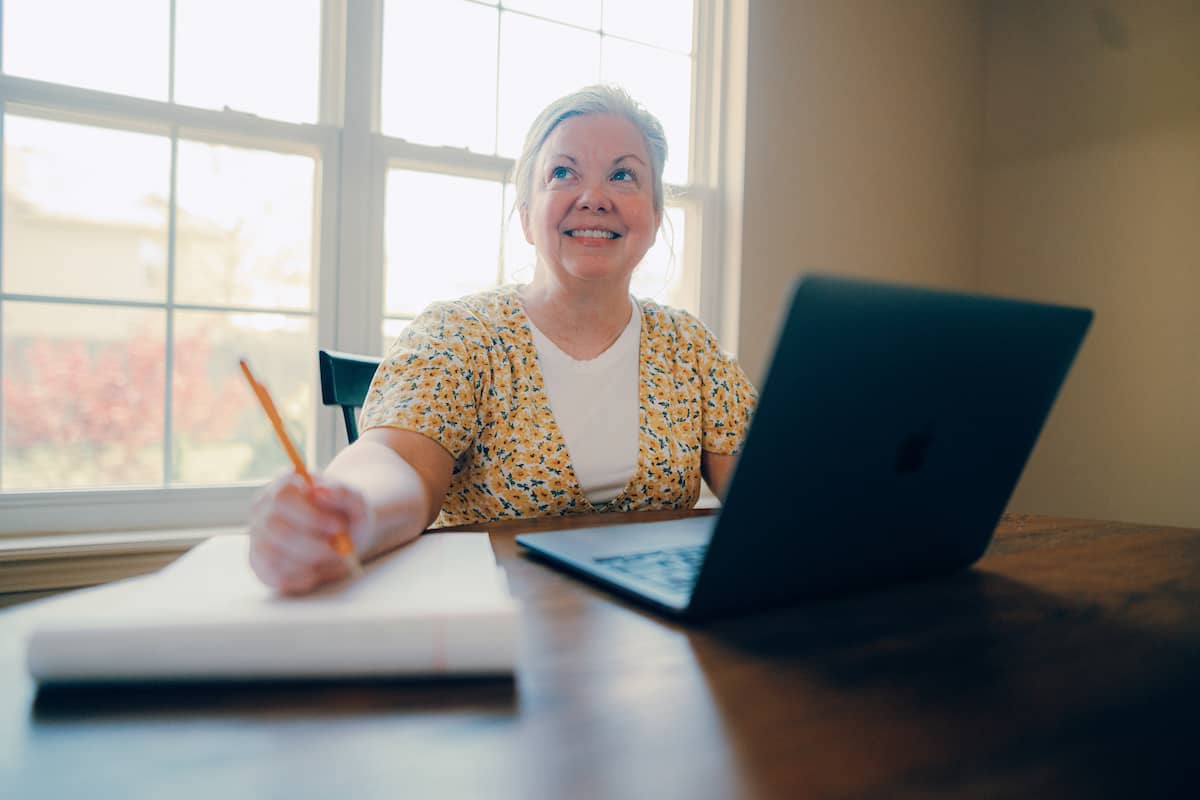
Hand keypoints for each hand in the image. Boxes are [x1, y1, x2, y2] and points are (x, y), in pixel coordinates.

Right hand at [247, 471, 373, 593]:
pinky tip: (317, 571)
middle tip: (338, 550)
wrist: (344, 536)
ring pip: (272, 554)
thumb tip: (321, 491)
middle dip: (311, 545)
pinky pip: (273, 575)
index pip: (281, 497)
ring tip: (329, 557)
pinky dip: (299, 578)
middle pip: (274, 527)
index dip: (309, 515)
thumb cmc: (347, 515)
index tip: (338, 527)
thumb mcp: (356, 502)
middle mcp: (263, 508)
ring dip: (308, 562)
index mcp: (284, 484)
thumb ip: (343, 493)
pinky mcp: (260, 562)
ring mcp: (258, 535)